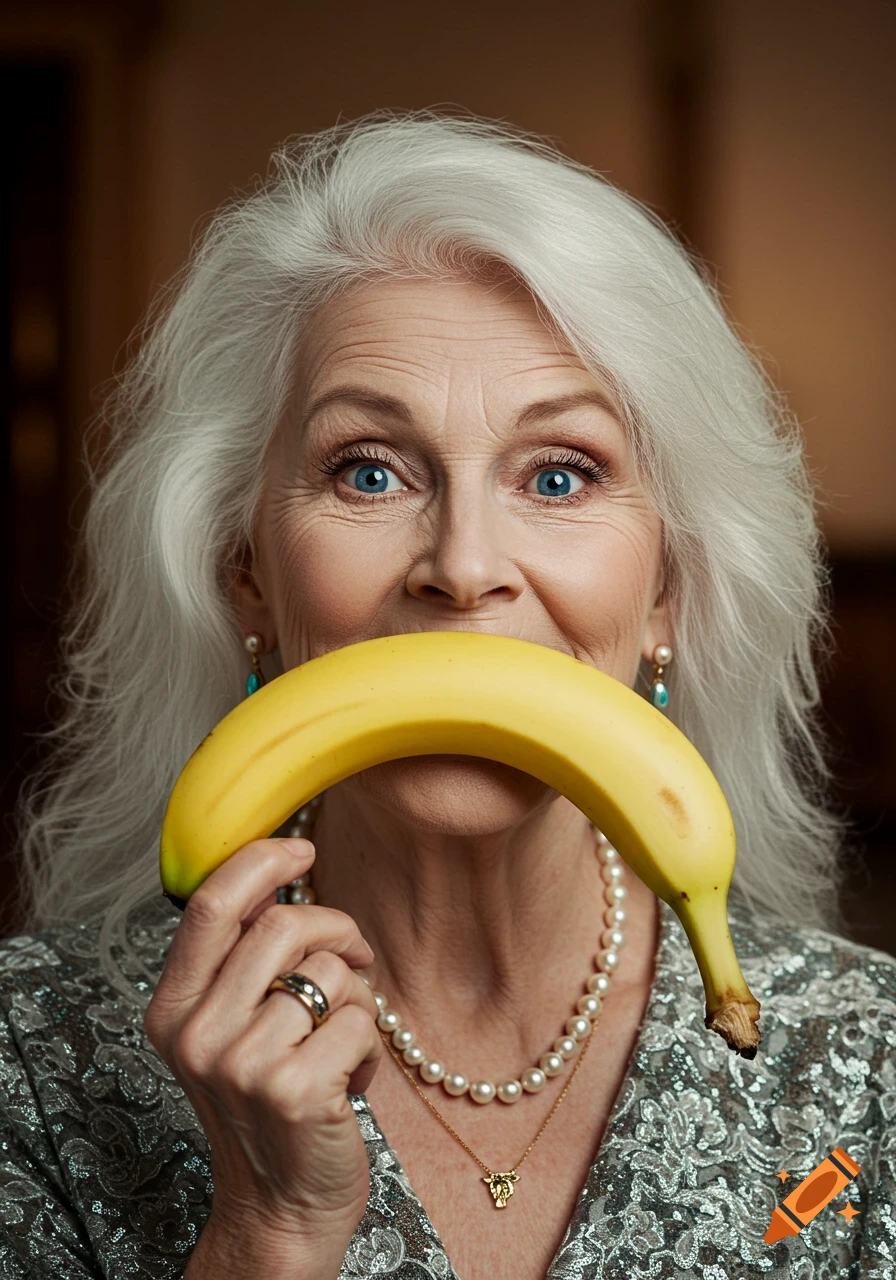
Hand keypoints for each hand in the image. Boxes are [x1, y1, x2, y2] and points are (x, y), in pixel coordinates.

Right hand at [144, 838, 381, 1258]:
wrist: (282, 1206)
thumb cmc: (268, 1103)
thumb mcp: (233, 1029)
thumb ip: (241, 960)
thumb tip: (271, 878)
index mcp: (172, 1010)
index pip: (211, 904)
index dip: (261, 861)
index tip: (302, 849)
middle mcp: (196, 1034)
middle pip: (282, 926)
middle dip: (337, 929)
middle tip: (355, 957)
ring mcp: (240, 1064)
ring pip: (329, 972)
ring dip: (355, 999)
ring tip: (341, 1041)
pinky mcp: (291, 1089)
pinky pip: (359, 1019)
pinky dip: (371, 1046)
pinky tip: (350, 1080)